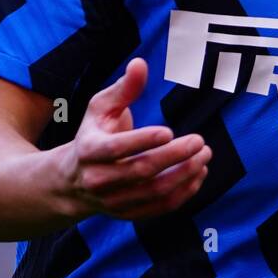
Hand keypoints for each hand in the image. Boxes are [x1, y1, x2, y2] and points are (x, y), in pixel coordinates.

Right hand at [60, 58, 210, 220]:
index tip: (169, 130)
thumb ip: (124, 88)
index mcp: (88, 150)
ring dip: (184, 175)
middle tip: (199, 141)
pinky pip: (159, 208)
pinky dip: (183, 193)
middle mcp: (97, 180)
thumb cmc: (93, 133)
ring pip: (153, 192)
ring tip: (205, 156)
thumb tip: (140, 63)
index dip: (142, 141)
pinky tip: (199, 174)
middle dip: (173, 156)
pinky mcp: (128, 214)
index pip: (115, 148)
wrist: (72, 180)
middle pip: (140, 171)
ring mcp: (113, 201)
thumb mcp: (101, 107)